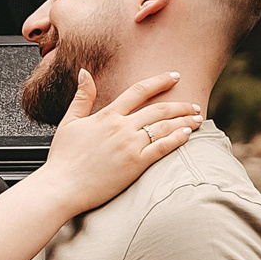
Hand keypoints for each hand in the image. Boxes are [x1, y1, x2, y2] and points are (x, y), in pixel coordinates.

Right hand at [33, 70, 203, 216]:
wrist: (61, 187)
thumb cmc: (62, 158)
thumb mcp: (69, 122)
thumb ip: (82, 97)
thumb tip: (84, 72)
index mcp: (106, 115)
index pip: (138, 91)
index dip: (159, 81)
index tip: (174, 76)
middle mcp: (121, 127)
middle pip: (159, 109)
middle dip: (181, 105)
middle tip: (195, 104)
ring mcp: (130, 146)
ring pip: (164, 127)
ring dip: (185, 121)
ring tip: (198, 119)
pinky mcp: (135, 165)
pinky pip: (162, 148)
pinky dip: (177, 139)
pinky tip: (188, 135)